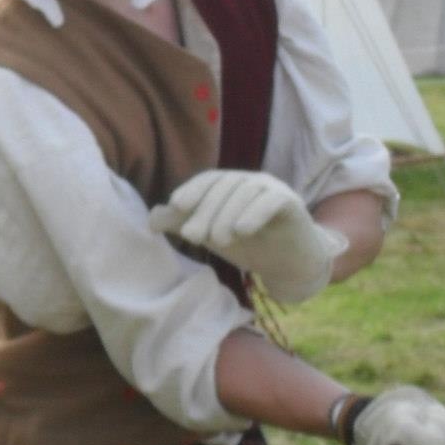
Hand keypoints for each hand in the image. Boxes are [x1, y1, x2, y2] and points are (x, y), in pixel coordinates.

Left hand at [148, 169, 344, 303]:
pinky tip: (242, 230)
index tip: (176, 206)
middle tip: (191, 236)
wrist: (290, 264)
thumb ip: (183, 223)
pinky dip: (255, 213)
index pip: (210, 180)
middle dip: (205, 210)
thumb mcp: (212, 235)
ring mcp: (274, 190)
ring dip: (227, 214)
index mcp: (233, 184)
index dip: (192, 190)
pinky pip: (273, 201)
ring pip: (247, 192)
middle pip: (225, 186)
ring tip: (216, 240)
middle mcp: (253, 181)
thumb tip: (151, 218)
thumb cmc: (250, 244)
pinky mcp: (293, 204)